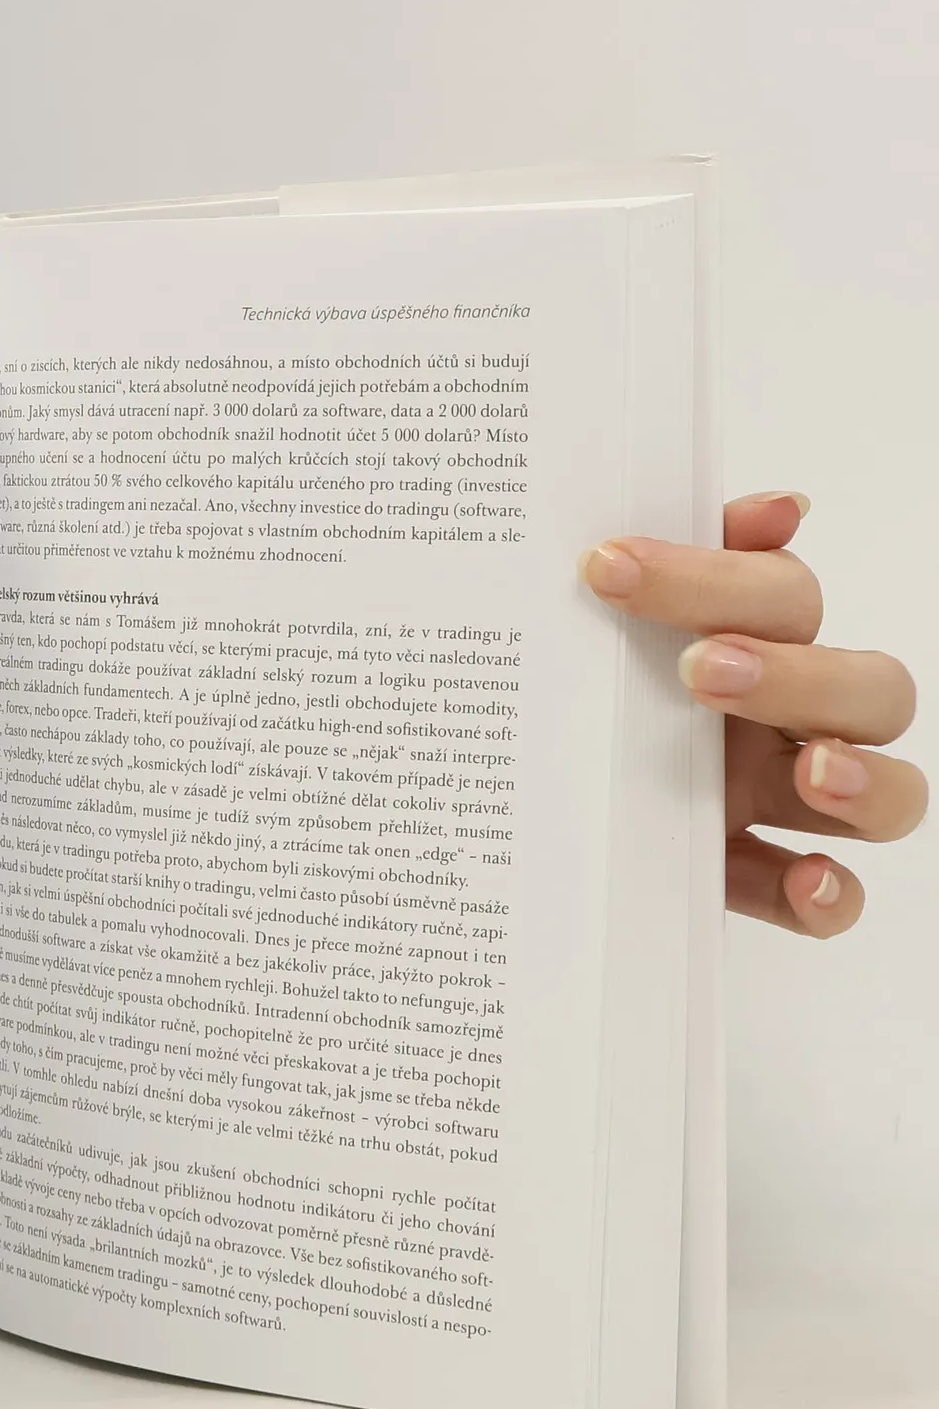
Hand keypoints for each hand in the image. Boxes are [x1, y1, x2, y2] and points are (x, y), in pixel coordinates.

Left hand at [579, 491, 924, 936]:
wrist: (516, 798)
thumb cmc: (572, 689)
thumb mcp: (591, 627)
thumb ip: (669, 564)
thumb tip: (780, 506)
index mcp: (753, 642)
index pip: (781, 594)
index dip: (712, 576)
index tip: (609, 567)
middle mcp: (786, 720)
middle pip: (867, 688)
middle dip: (798, 676)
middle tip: (700, 672)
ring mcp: (781, 804)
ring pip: (892, 793)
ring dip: (865, 780)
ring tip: (810, 770)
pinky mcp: (755, 882)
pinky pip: (830, 901)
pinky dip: (833, 897)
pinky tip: (810, 881)